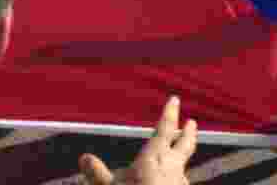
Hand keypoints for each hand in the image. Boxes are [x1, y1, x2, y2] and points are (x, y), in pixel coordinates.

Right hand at [79, 96, 196, 184]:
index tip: (175, 99)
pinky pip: (180, 184)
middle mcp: (173, 167)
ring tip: (178, 157)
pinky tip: (173, 183)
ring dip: (182, 159)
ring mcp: (181, 184)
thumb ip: (97, 174)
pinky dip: (176, 180)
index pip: (164, 129)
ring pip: (183, 167)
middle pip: (185, 145)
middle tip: (192, 122)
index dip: (170, 113)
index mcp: (155, 157)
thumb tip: (84, 157)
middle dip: (188, 132)